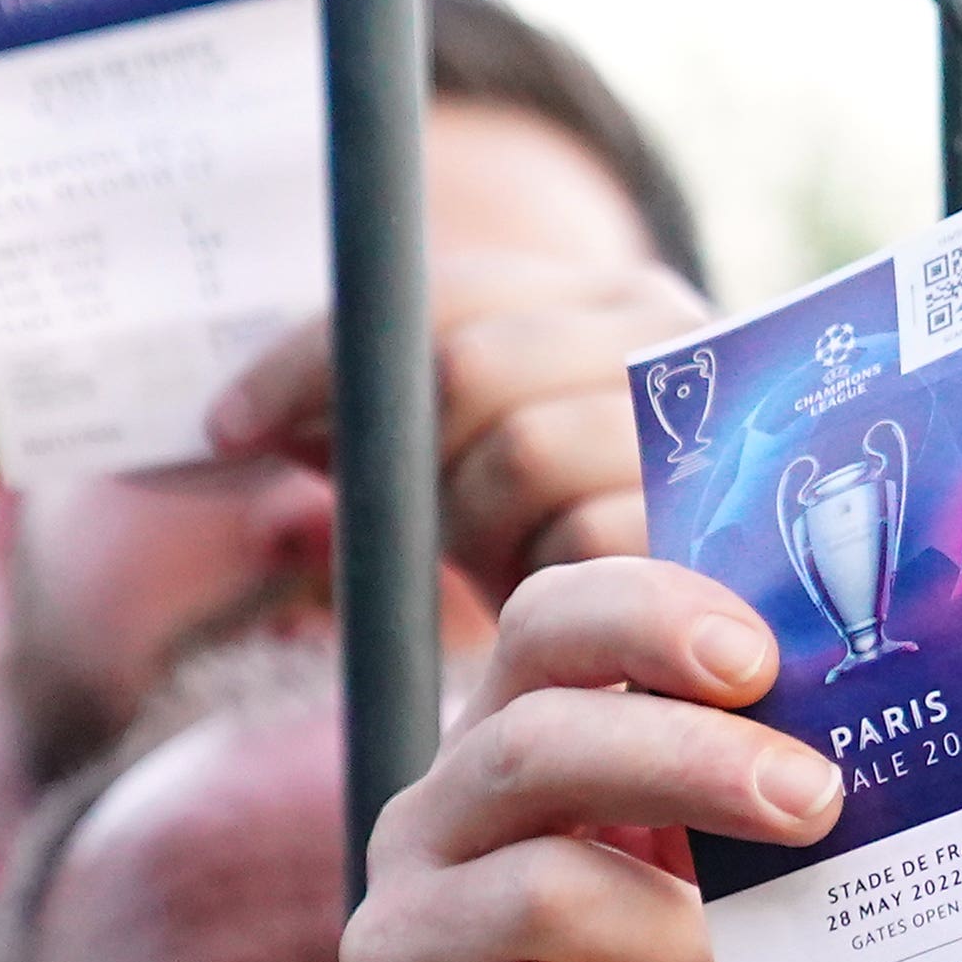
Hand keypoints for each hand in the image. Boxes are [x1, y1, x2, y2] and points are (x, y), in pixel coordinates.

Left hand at [205, 249, 714, 604]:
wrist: (735, 669)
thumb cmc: (580, 554)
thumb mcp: (477, 472)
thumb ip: (394, 419)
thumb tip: (233, 425)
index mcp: (610, 296)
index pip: (434, 291)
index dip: (313, 357)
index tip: (226, 429)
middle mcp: (674, 333)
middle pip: (468, 366)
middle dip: (415, 456)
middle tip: (428, 529)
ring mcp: (710, 421)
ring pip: (524, 451)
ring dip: (481, 525)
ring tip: (512, 568)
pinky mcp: (731, 528)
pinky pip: (585, 543)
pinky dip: (546, 582)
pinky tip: (560, 610)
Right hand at [348, 558, 834, 961]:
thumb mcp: (750, 911)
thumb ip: (774, 814)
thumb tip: (904, 721)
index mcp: (515, 763)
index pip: (548, 629)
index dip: (643, 615)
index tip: (762, 655)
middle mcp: (432, 837)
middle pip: (534, 744)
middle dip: (689, 758)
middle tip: (821, 803)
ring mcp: (400, 953)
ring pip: (544, 896)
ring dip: (692, 943)